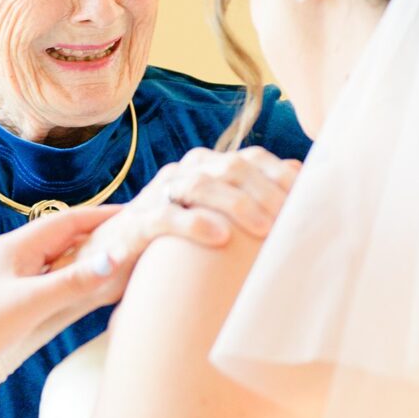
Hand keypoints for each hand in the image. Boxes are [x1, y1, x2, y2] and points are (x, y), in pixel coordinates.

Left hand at [0, 205, 139, 417]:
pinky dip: (68, 277)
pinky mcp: (6, 298)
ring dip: (82, 256)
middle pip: (61, 237)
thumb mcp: (33, 302)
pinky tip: (80, 286)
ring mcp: (7, 276)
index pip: (66, 221)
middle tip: (129, 234)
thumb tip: (114, 257)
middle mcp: (10, 255)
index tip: (132, 213)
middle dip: (95, 233)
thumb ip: (74, 282)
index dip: (100, 216)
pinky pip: (45, 278)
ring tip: (113, 257)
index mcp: (14, 246)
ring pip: (53, 258)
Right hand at [71, 145, 301, 284]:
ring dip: (237, 204)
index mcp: (206, 168)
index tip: (309, 198)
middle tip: (291, 219)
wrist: (109, 258)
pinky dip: (194, 224)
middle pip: (232, 167)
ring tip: (264, 228)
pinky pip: (166, 216)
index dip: (282, 175)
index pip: (252, 159)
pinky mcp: (136, 223)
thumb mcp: (217, 221)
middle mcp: (184, 173)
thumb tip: (300, 188)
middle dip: (267, 191)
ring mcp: (158, 195)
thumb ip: (252, 204)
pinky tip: (219, 237)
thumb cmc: (175, 242)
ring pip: (201, 184)